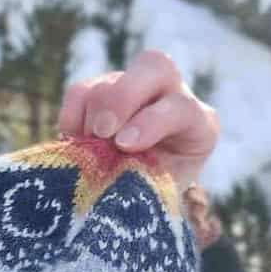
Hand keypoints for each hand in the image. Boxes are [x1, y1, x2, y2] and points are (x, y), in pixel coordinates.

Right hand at [57, 48, 219, 193]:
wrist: (132, 205)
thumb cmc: (151, 202)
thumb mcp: (157, 196)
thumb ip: (145, 179)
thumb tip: (112, 171)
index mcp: (198, 126)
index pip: (181, 108)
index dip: (150, 123)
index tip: (124, 146)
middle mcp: (170, 97)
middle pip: (154, 67)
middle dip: (121, 98)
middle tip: (101, 132)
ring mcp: (135, 92)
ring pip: (108, 82)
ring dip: (92, 118)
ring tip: (90, 152)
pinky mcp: (101, 94)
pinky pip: (80, 93)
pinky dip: (71, 116)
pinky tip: (75, 141)